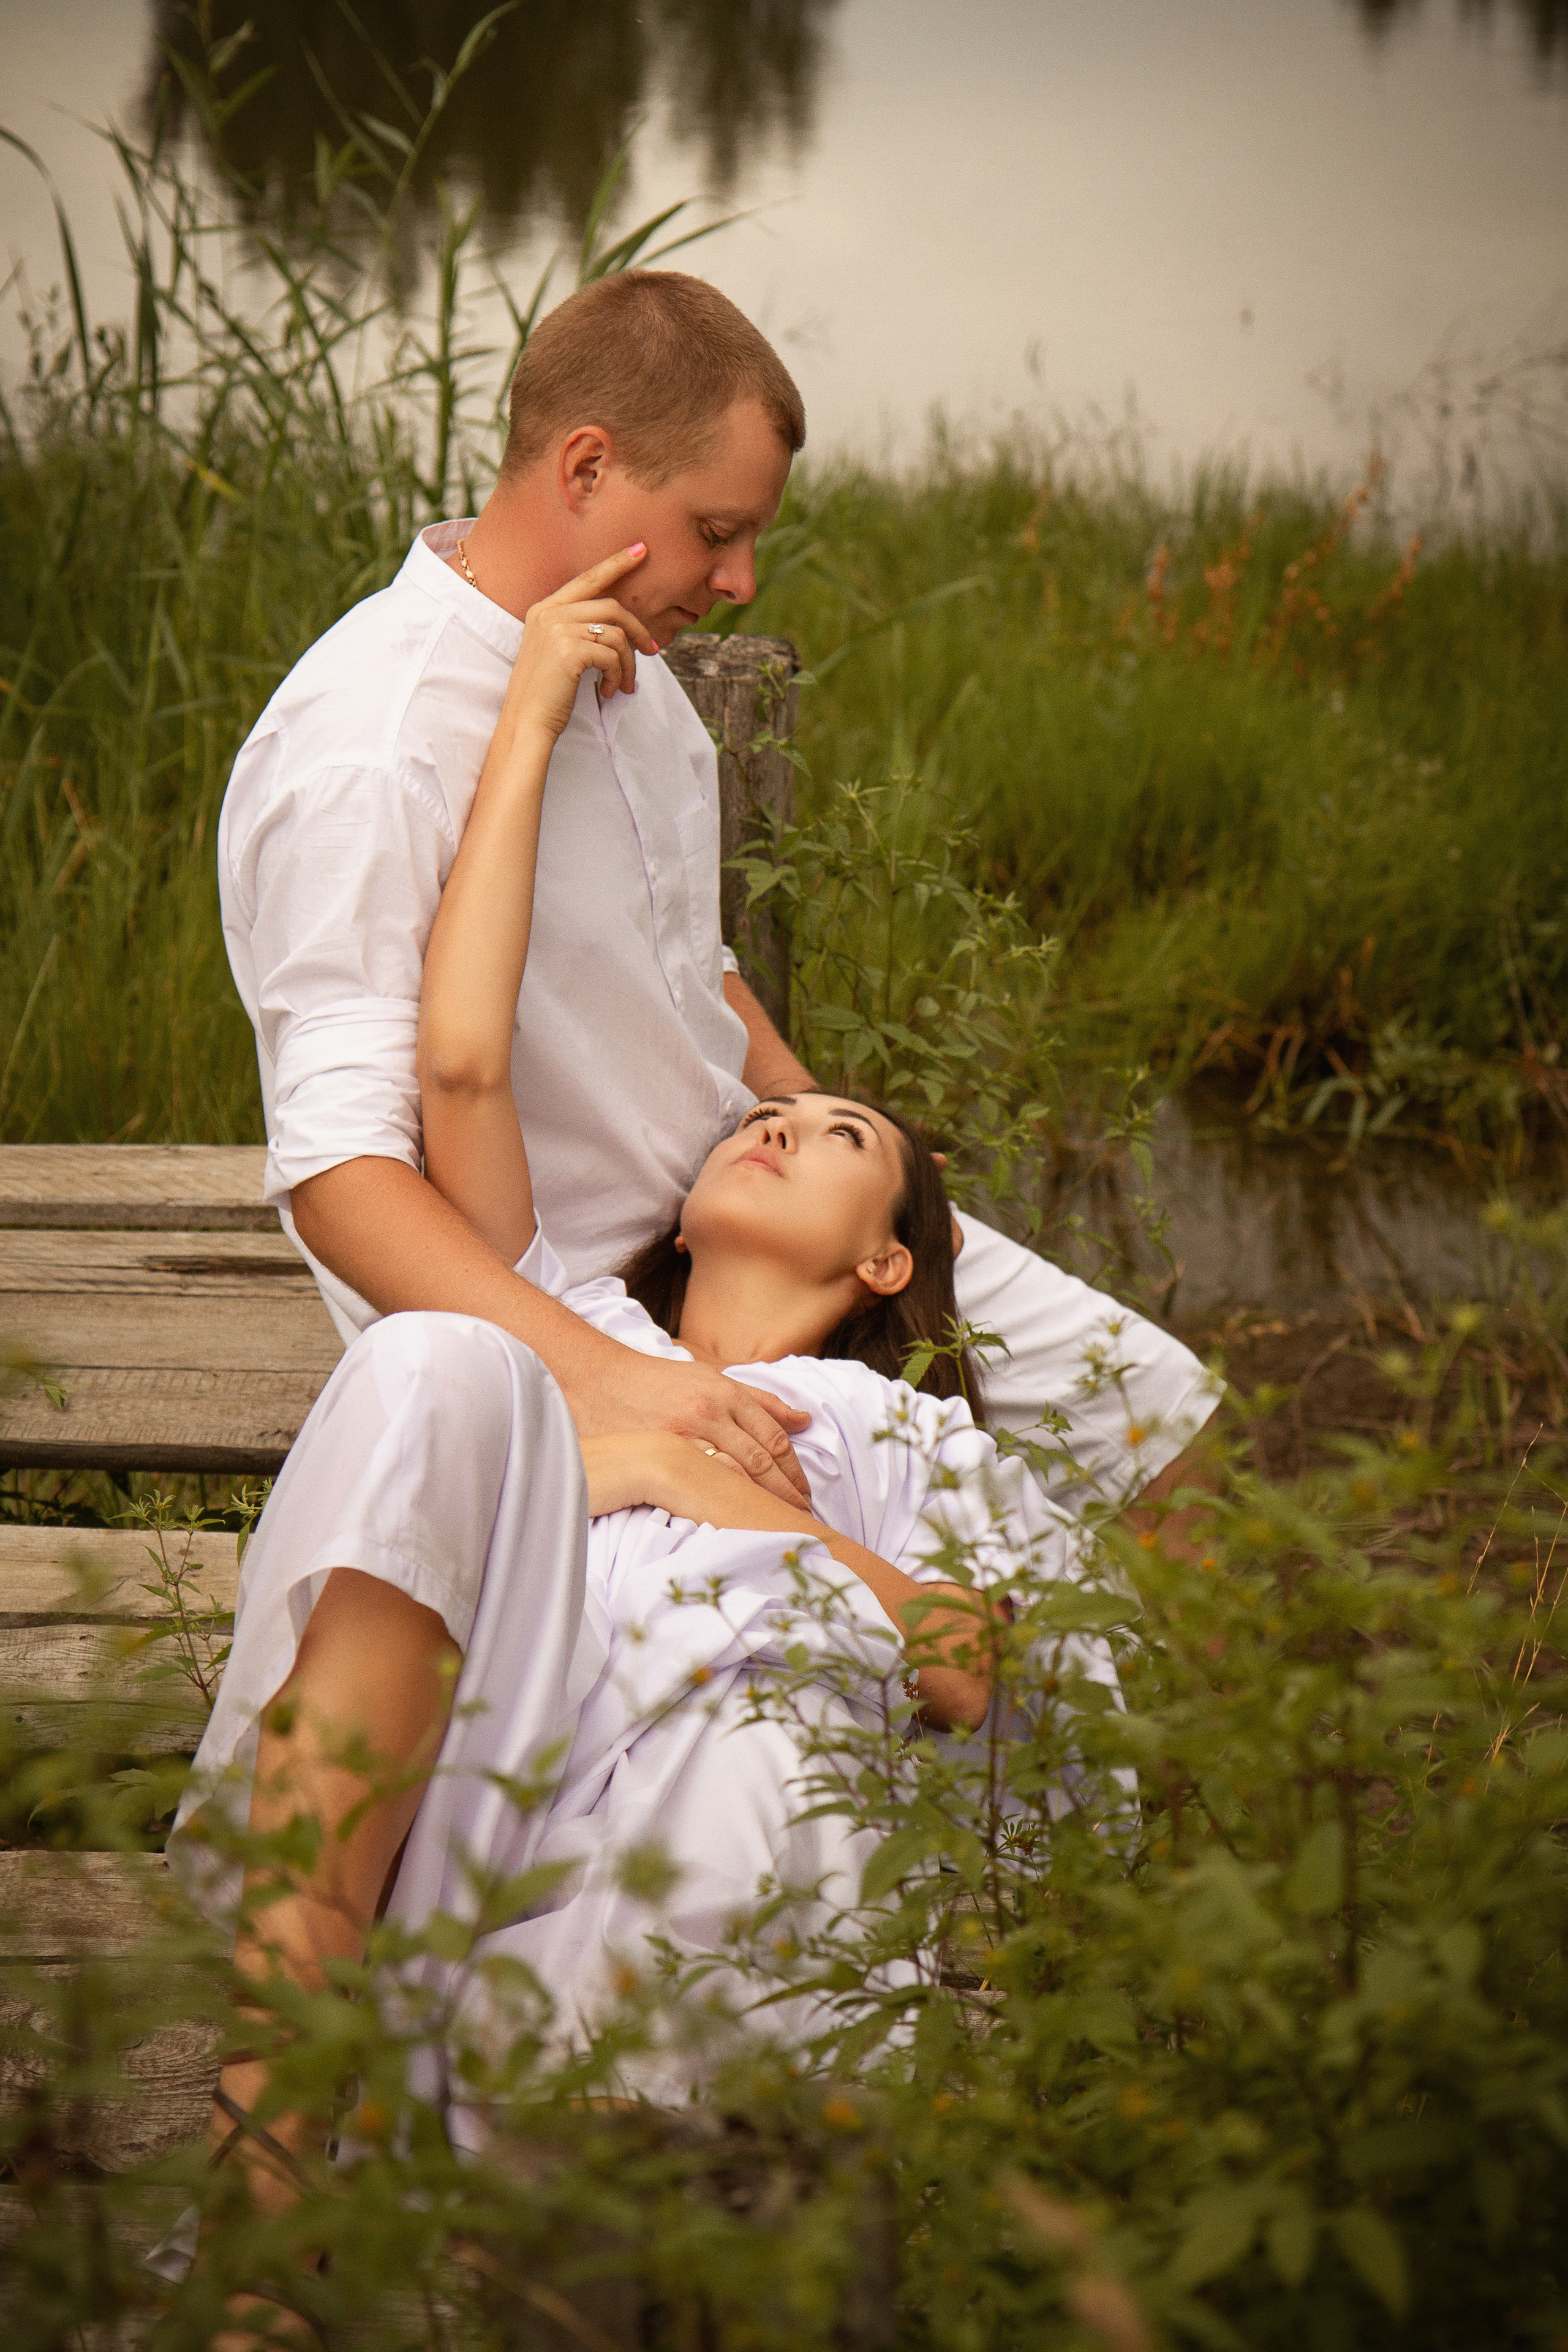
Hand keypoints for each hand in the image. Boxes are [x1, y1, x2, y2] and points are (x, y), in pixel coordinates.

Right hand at [497, 544, 658, 744]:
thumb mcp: (557, 652)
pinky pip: (612, 655)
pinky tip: (611, 691)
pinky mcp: (569, 651)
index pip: (586, 578)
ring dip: (628, 663)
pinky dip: (618, 675)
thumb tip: (622, 627)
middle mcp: (549, 613)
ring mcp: (557, 630)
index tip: (641, 549)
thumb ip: (578, 630)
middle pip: (611, 607)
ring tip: (625, 684)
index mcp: (544, 609)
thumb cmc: (546, 693)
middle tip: (653, 651)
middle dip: (638, 629)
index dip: (616, 563)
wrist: (525, 723)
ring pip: (616, 634)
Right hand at [556, 1324, 813, 1508]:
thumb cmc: (658, 1382)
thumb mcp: (712, 1378)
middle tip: (802, 1516)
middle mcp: (710, 1412)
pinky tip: (735, 1518)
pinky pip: (699, 1483)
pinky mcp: (659, 1453)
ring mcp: (684, 1434)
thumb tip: (804, 1419)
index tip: (805, 1493)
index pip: (773, 1438)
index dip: (794, 1471)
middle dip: (786, 1492)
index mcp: (726, 1393)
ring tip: (776, 1523)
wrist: (600, 1380)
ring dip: (761, 1501)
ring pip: (735, 1474)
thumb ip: (759, 1400)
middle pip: (761, 1460)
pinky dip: (723, 1501)